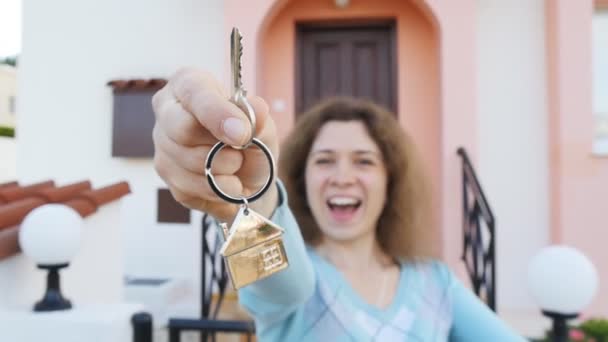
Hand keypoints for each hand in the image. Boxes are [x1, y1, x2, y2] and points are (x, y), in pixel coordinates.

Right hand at [152, 67, 278, 221]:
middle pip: (183, 130)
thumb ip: (259, 119)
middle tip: (241, 154)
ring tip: (236, 166)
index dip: (218, 114)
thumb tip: (257, 107)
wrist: (246, 179)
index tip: (241, 134)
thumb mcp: (263, 128)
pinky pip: (190, 187)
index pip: (195, 93)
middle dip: (221, 150)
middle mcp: (167, 110)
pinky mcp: (164, 174)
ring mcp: (162, 143)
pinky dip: (217, 190)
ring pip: (190, 164)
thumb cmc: (250, 142)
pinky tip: (224, 181)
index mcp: (190, 84)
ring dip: (224, 172)